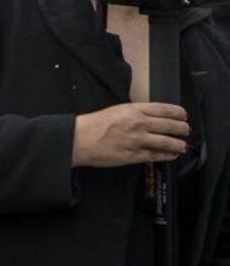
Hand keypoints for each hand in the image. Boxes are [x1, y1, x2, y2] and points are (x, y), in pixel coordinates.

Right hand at [72, 103, 188, 168]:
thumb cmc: (93, 125)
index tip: (183, 115)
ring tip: (182, 145)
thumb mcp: (116, 110)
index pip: (165, 109)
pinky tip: (171, 155)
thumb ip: (135, 113)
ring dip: (179, 144)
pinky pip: (157, 156)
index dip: (178, 112)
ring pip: (168, 142)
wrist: (79, 140)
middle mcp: (139, 124)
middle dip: (182, 128)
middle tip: (186, 130)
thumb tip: (152, 117)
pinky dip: (168, 155)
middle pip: (171, 126)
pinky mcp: (135, 156)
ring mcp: (138, 141)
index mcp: (134, 110)